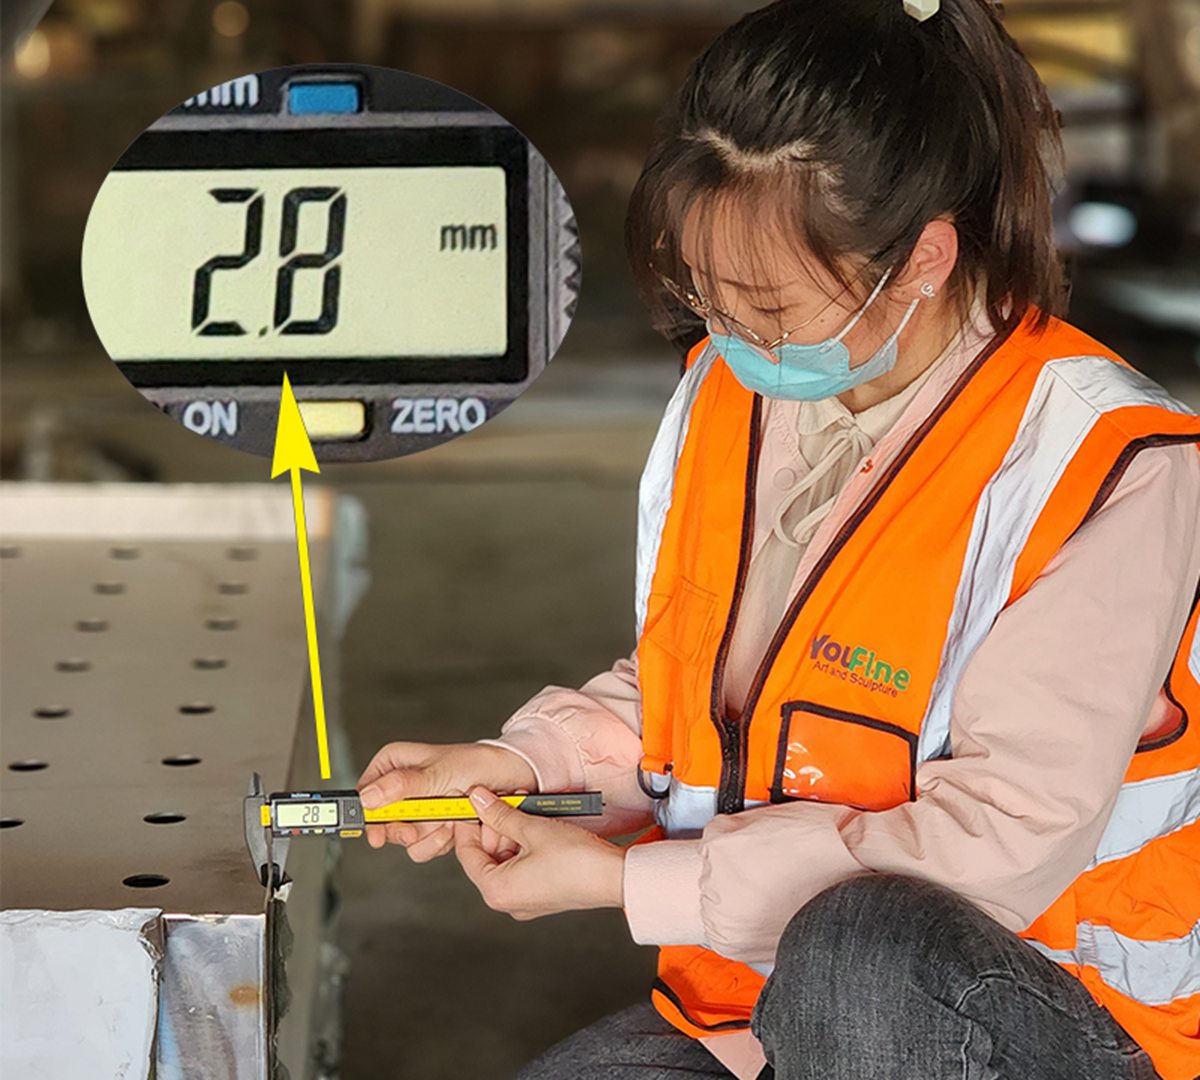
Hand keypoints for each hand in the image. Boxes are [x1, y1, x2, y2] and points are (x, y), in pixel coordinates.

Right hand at [356, 741, 535, 857]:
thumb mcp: (437, 771)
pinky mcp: (433, 826)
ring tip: (448, 821)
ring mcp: (418, 809)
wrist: (510, 778)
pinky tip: (455, 827)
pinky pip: (424, 847)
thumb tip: (369, 798)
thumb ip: (403, 785)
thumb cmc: (476, 763)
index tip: (378, 833)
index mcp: (394, 764)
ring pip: (405, 839)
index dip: (368, 816)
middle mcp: (402, 787)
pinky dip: (441, 842)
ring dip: (429, 835)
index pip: (366, 794)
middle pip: (383, 823)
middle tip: (419, 828)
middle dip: (406, 829)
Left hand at [453, 785, 625, 919]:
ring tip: (525, 805)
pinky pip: (522, 863)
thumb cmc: (576, 860)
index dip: (467, 823)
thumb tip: (478, 800)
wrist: (615, 877)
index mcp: (496, 890)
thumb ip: (500, 814)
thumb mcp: (532, 828)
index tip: (470, 802)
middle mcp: (507, 899)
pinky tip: (535, 821)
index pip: (467, 853)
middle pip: (487, 854)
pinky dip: (525, 841)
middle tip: (506, 797)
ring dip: (513, 828)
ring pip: (506, 856)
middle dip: (495, 823)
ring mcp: (525, 898)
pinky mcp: (541, 892)